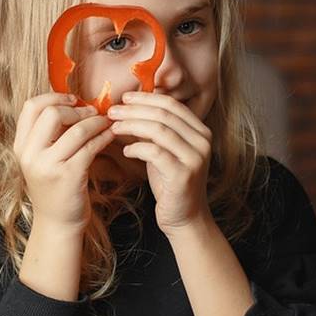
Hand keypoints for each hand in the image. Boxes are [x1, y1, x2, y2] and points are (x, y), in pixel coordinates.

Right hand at [13, 92, 113, 232]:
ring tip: (106, 122)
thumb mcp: (42, 159)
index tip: (73, 100)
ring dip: (95, 122)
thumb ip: (48, 135)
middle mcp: (29, 155)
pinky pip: (89, 147)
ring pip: (75, 130)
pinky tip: (110, 135)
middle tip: (93, 112)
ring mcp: (48, 166)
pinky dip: (103, 137)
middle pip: (51, 113)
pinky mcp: (68, 176)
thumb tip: (72, 104)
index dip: (54, 97)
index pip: (31, 107)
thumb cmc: (54, 188)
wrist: (57, 223)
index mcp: (20, 146)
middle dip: (77, 109)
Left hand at [107, 92, 212, 235]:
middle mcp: (203, 142)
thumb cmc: (170, 183)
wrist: (184, 217)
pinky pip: (155, 153)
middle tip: (112, 112)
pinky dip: (136, 148)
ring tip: (114, 128)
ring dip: (132, 126)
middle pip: (164, 115)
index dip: (146, 98)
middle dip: (134, 110)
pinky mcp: (183, 175)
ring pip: (159, 130)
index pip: (172, 105)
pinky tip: (126, 151)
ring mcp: (195, 158)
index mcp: (200, 131)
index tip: (124, 98)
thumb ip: (155, 130)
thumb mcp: (164, 150)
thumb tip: (130, 106)